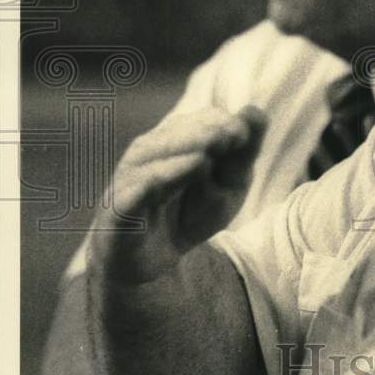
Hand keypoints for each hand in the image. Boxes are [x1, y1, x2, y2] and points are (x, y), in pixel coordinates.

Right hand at [89, 105, 265, 281]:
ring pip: (151, 159)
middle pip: (173, 135)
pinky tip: (164, 181)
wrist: (151, 263)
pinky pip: (132, 193)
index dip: (223, 124)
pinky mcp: (118, 210)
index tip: (245, 134)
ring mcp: (129, 180)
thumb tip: (257, 111)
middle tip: (233, 135)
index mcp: (173, 141)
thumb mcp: (227, 187)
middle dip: (203, 133)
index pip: (200, 122)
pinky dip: (151, 183)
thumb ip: (242, 153)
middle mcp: (147, 153)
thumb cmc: (189, 216)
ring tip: (206, 155)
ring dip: (180, 154)